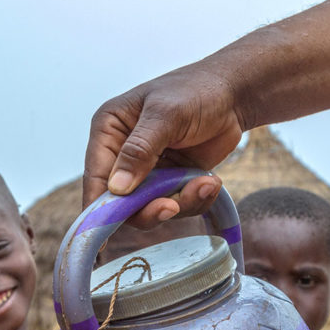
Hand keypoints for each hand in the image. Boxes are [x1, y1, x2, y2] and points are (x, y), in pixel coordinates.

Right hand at [83, 63, 243, 228]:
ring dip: (179, 203)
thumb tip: (116, 189)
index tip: (103, 237)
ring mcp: (147, 171)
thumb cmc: (195, 91)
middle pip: (120, 203)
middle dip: (147, 209)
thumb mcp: (166, 115)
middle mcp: (122, 155)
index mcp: (109, 132)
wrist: (233, 93)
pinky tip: (210, 181)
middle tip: (172, 207)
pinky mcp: (171, 181)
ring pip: (150, 209)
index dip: (98, 210)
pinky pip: (176, 205)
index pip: (96, 177)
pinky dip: (194, 200)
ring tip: (206, 183)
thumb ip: (140, 150)